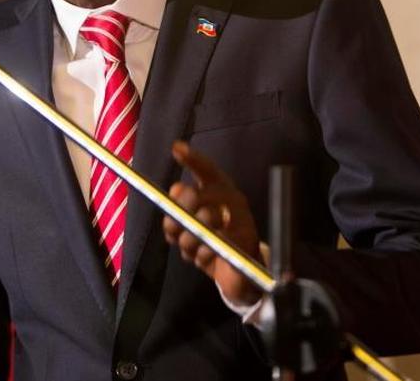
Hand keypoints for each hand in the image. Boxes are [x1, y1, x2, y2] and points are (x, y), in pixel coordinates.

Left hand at [162, 140, 263, 306]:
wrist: (241, 272)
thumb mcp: (193, 222)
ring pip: (201, 225)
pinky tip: (203, 257)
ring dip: (187, 241)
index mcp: (221, 190)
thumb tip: (174, 191)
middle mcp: (233, 199)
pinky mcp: (244, 243)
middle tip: (174, 229)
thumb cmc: (214, 239)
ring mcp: (242, 220)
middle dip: (180, 215)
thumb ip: (181, 206)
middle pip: (199, 197)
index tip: (176, 148)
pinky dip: (200, 256)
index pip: (207, 170)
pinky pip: (212, 247)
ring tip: (190, 248)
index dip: (192, 159)